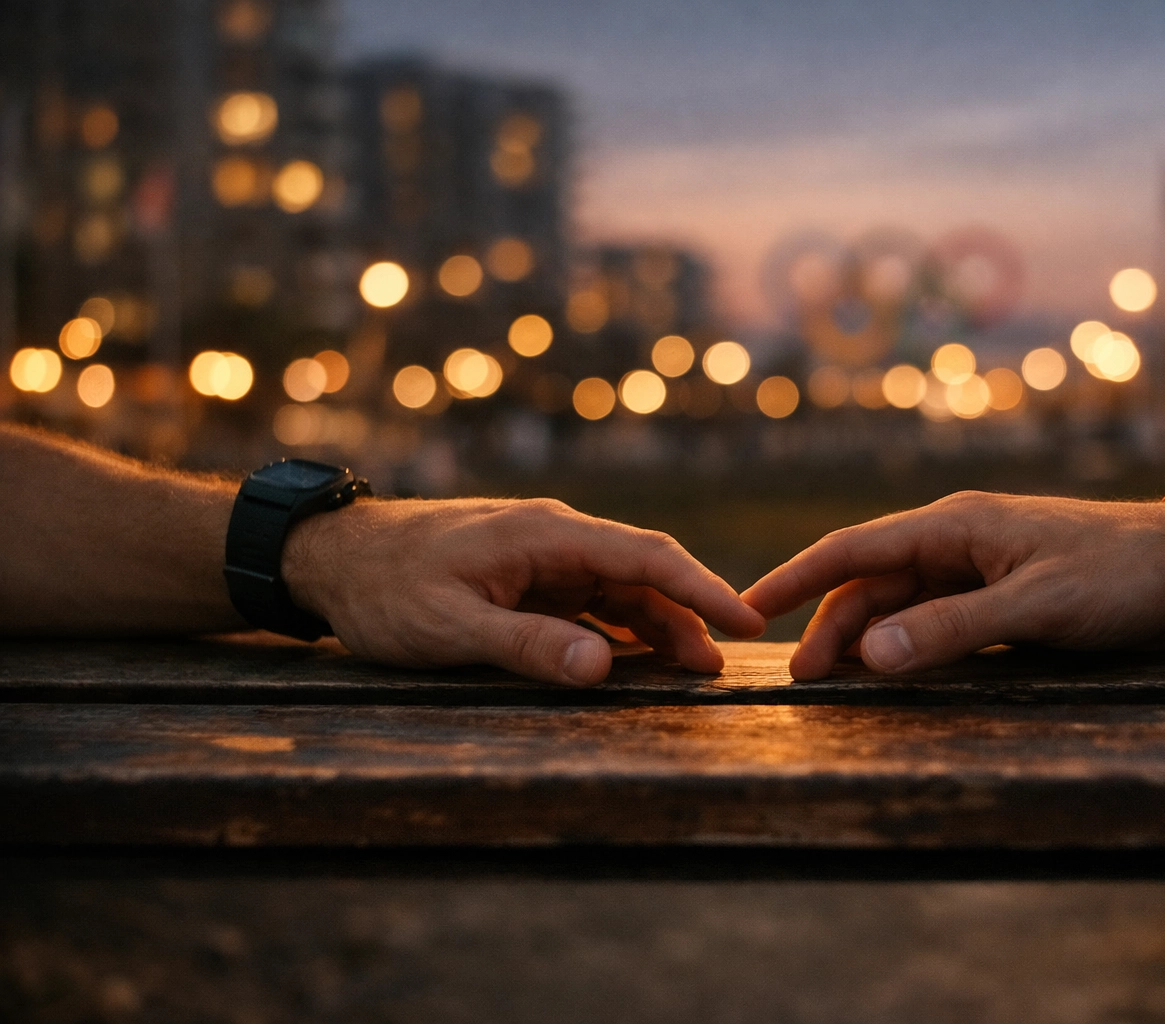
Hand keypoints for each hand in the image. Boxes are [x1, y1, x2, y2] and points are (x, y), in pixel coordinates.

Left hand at [282, 497, 764, 684]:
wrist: (331, 557)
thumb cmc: (384, 588)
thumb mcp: (450, 626)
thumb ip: (528, 645)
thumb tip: (604, 667)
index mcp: (546, 535)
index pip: (645, 556)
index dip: (702, 588)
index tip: (747, 617)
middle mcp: (554, 538)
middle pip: (642, 573)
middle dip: (689, 615)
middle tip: (723, 666)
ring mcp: (542, 558)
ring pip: (620, 588)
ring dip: (658, 625)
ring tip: (693, 668)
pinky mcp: (528, 578)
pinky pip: (589, 601)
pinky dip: (619, 628)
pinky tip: (634, 658)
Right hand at [743, 491, 1164, 679]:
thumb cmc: (1118, 575)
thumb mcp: (1034, 606)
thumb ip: (951, 628)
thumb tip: (870, 654)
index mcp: (954, 527)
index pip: (854, 549)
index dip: (797, 578)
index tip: (750, 604)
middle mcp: (957, 540)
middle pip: (872, 582)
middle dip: (830, 624)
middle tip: (801, 679)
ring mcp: (979, 566)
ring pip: (902, 601)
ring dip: (867, 636)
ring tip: (835, 680)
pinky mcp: (1002, 592)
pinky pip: (937, 616)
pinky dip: (908, 642)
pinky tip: (894, 668)